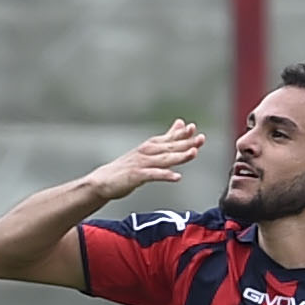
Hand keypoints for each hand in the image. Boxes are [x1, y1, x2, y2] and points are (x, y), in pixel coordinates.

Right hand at [85, 119, 205, 202]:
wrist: (104, 180)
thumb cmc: (127, 167)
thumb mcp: (149, 150)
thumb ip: (167, 137)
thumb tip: (181, 123)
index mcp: (151, 146)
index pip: (170, 138)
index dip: (182, 133)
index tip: (193, 128)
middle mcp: (147, 152)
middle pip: (170, 147)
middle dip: (186, 143)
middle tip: (200, 139)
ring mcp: (142, 163)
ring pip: (164, 159)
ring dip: (179, 156)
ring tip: (193, 153)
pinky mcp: (137, 176)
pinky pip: (153, 175)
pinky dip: (165, 175)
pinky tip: (176, 177)